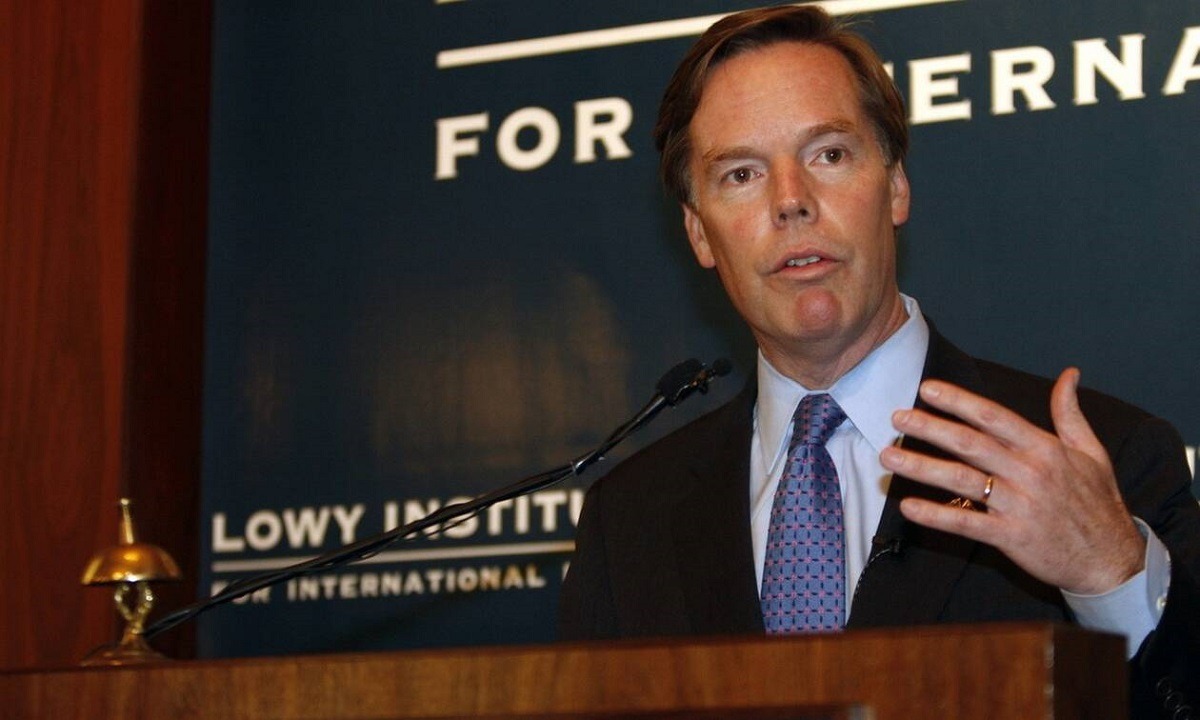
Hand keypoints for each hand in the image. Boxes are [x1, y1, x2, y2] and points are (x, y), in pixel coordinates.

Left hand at [879, 368, 1144, 594]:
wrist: (1112, 560)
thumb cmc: (1098, 503)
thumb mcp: (1092, 452)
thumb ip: (1070, 413)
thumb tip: (1068, 375)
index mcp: (1045, 448)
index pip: (994, 417)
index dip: (959, 401)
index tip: (928, 389)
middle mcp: (1030, 472)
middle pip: (970, 444)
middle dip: (930, 428)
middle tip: (897, 418)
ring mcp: (1020, 505)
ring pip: (962, 480)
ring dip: (922, 467)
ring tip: (890, 457)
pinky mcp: (1012, 537)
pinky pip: (967, 523)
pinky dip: (937, 515)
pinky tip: (909, 507)